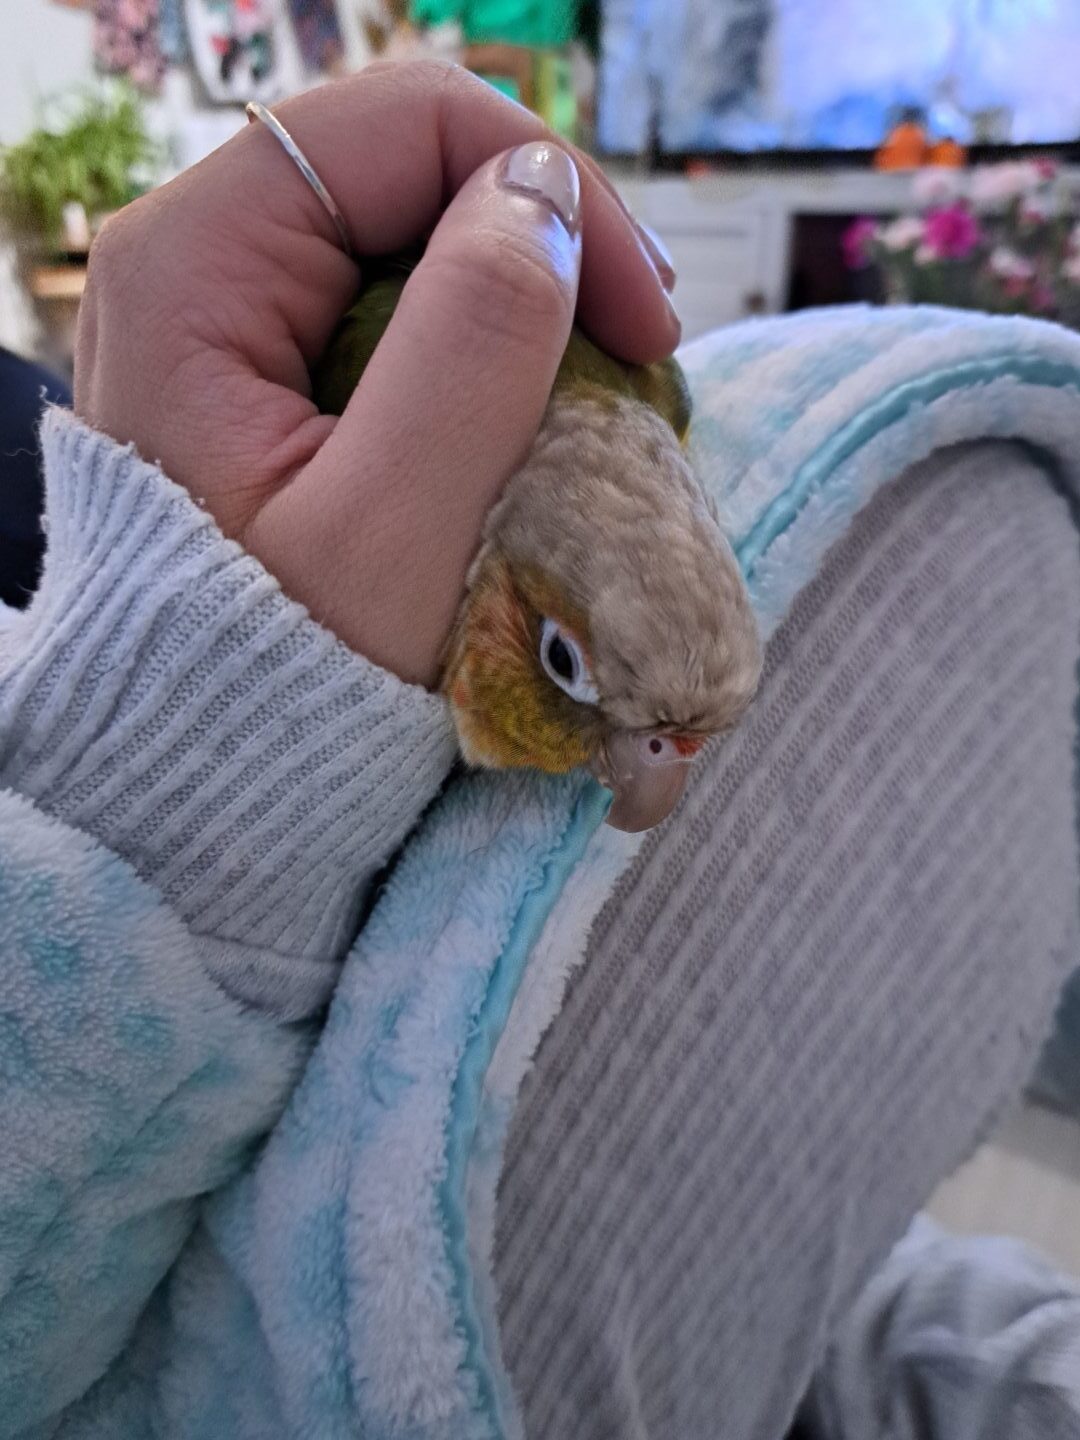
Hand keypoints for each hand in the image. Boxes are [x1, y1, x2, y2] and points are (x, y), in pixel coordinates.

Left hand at [74, 62, 678, 685]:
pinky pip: (405, 304)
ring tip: (603, 392)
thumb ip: (472, 348)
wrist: (212, 770)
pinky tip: (537, 414)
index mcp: (195, 268)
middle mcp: (197, 261)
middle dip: (554, 243)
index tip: (651, 320)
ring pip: (421, 232)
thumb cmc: (287, 682)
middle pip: (417, 164)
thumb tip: (541, 199)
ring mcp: (232, 309)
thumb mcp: (392, 534)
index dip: (559, 193)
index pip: (407, 125)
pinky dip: (491, 348)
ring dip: (532, 300)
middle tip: (645, 347)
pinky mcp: (272, 363)